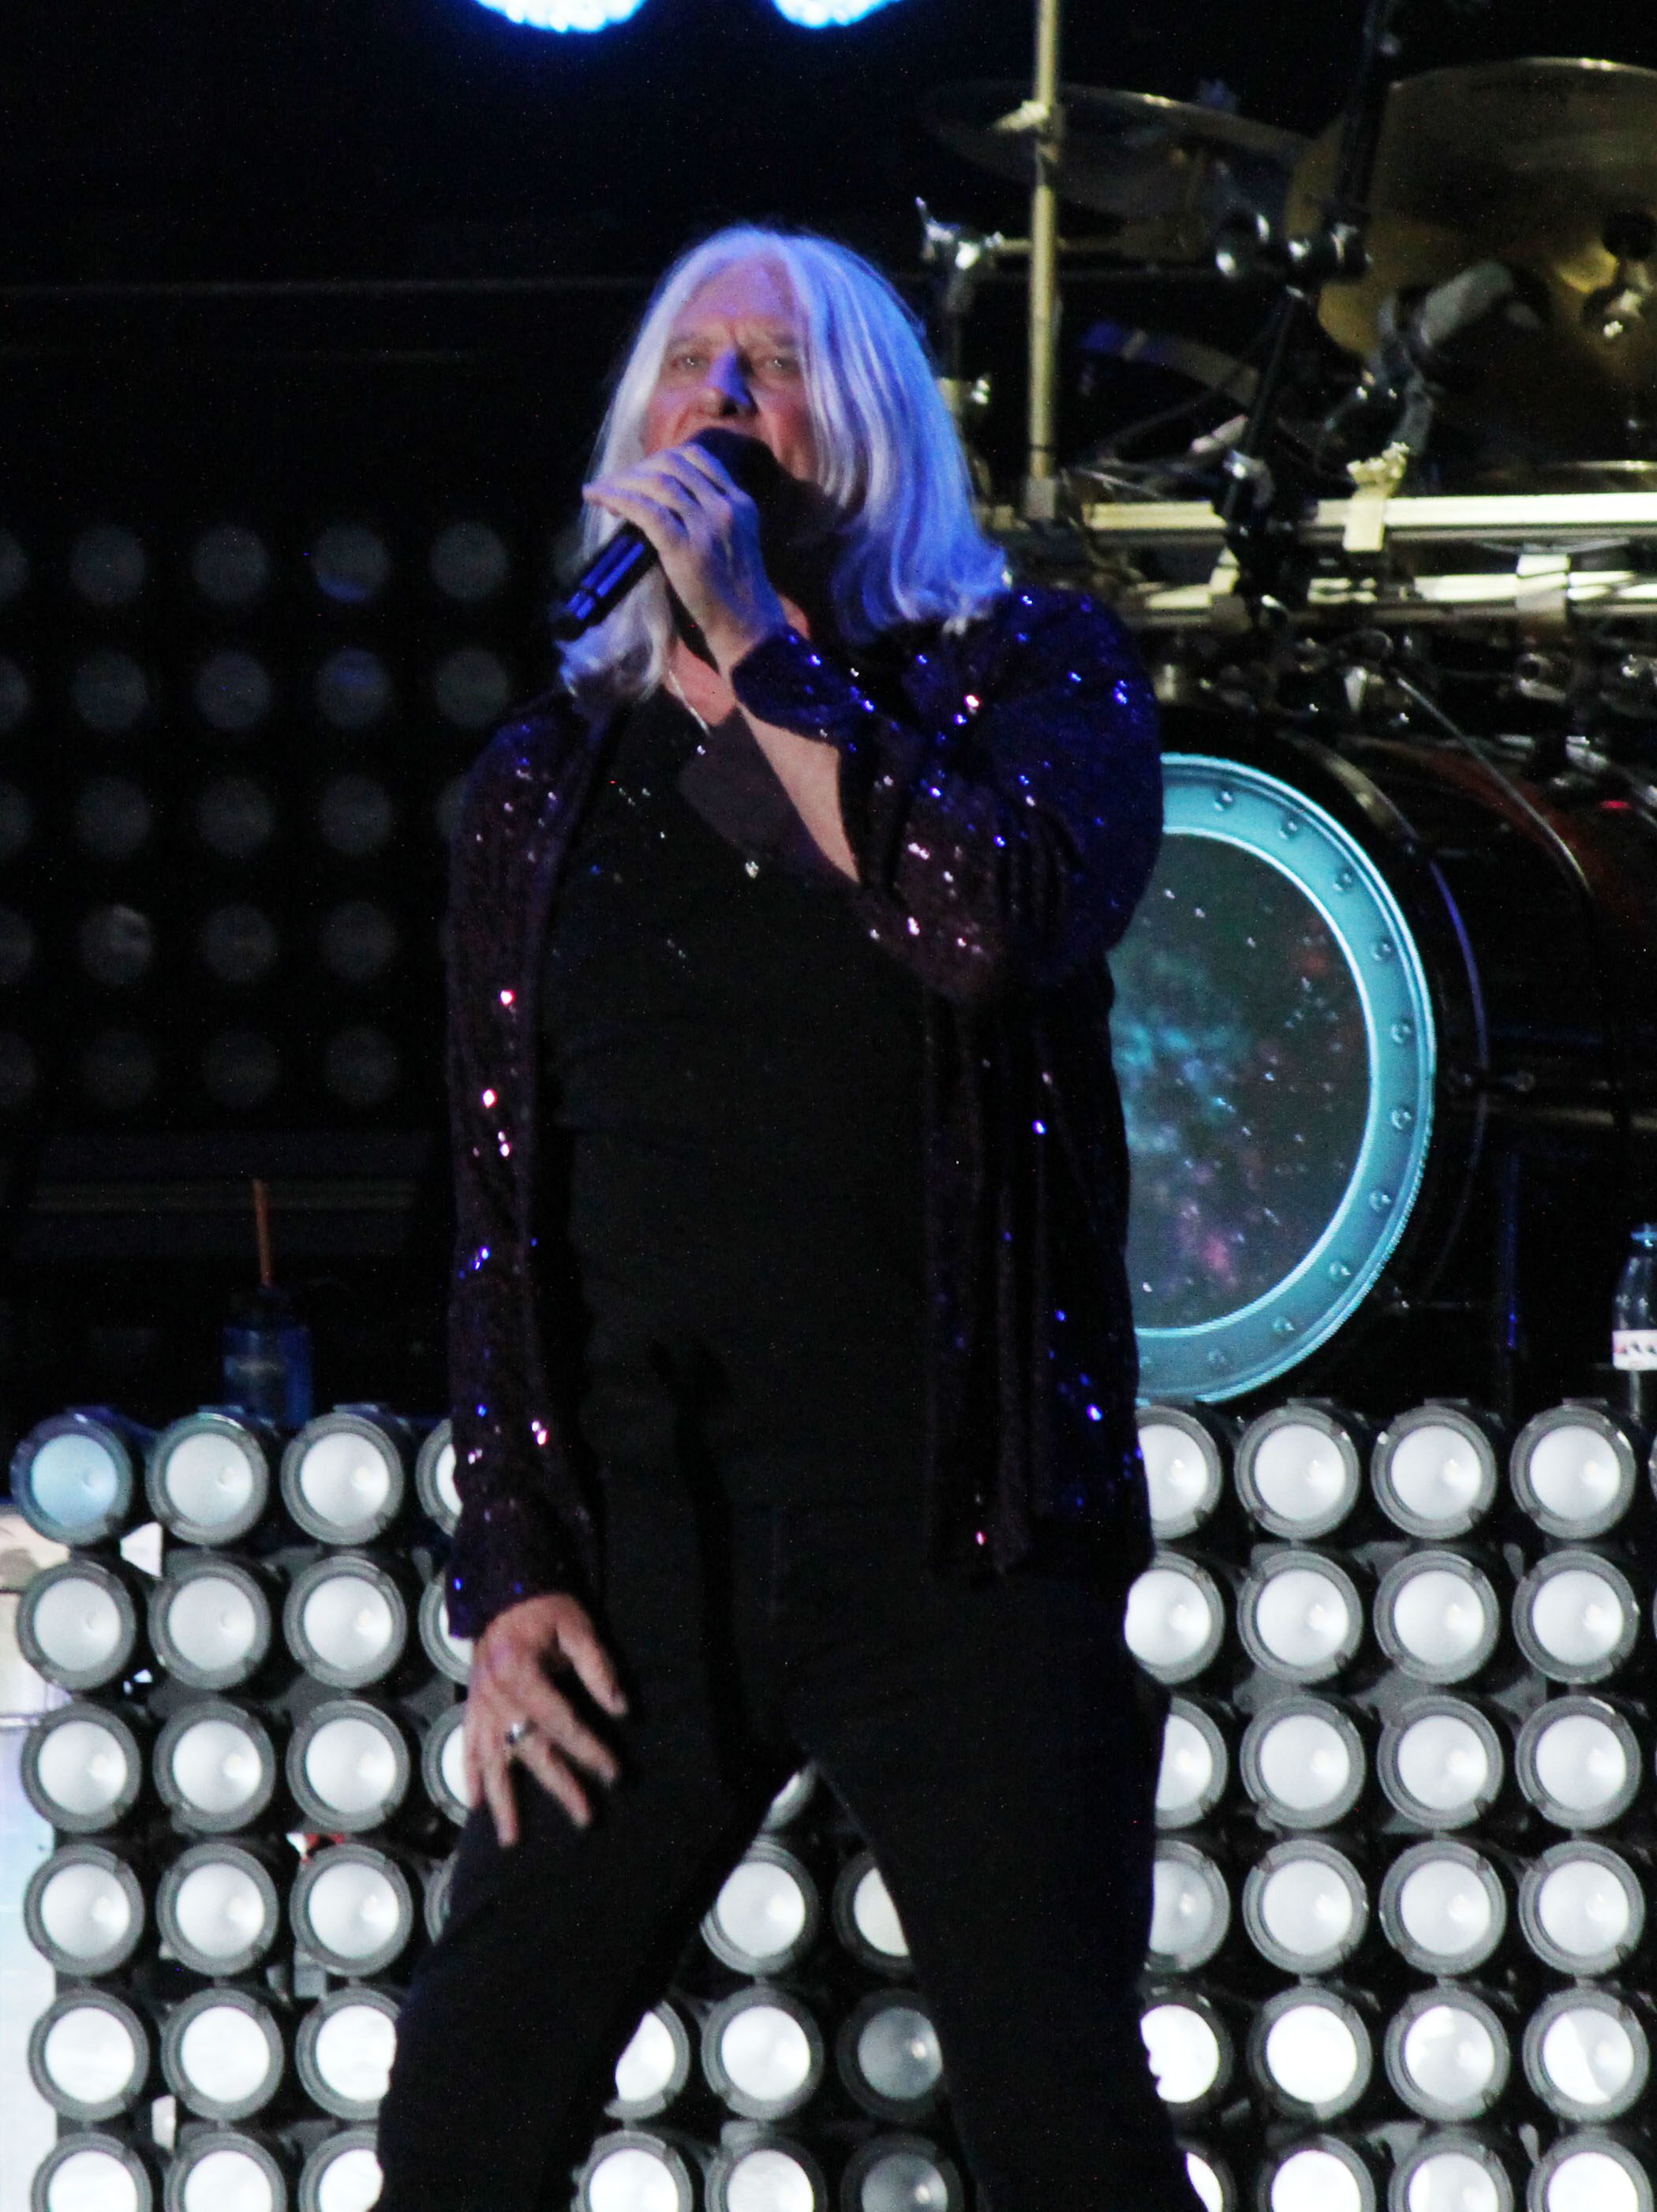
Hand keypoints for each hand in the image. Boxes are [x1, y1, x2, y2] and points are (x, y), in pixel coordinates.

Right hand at [463, 1592, 628, 1844]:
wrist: (501, 1591)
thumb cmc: (544, 1608)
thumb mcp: (577, 1628)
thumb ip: (597, 1668)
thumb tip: (619, 1709)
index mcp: (523, 1674)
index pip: (562, 1724)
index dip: (590, 1749)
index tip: (613, 1773)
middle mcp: (497, 1697)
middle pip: (531, 1751)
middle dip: (560, 1786)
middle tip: (585, 1817)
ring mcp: (480, 1705)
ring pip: (493, 1761)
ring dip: (504, 1801)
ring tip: (512, 1839)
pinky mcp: (472, 1706)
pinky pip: (466, 1746)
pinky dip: (469, 1775)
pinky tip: (475, 1804)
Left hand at [584, 441, 789, 674]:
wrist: (747, 625)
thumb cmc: (735, 592)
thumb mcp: (734, 540)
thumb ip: (711, 517)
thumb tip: (664, 503)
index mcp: (739, 501)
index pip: (697, 457)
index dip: (662, 458)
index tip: (643, 473)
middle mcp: (725, 506)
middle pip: (673, 465)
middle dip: (638, 469)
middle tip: (616, 484)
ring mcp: (706, 525)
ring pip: (657, 483)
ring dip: (623, 482)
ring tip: (603, 491)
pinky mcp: (685, 547)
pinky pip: (644, 510)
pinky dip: (617, 499)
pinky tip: (599, 498)